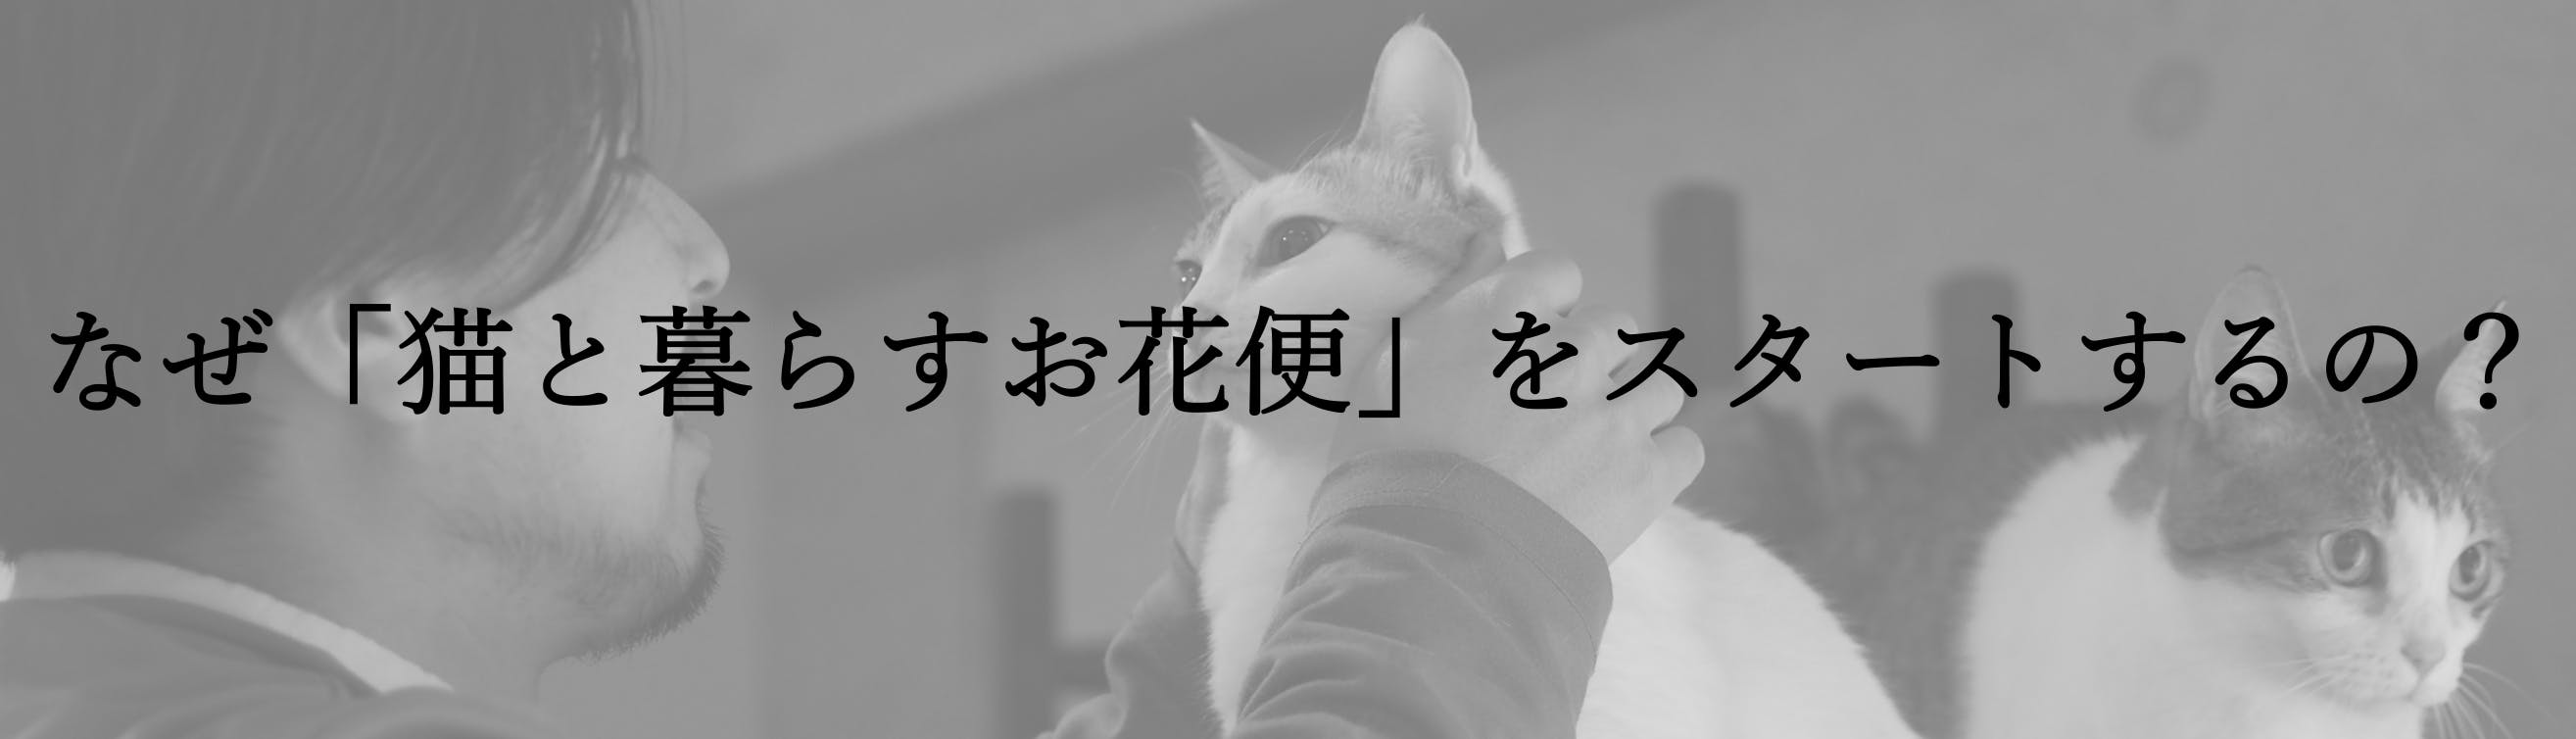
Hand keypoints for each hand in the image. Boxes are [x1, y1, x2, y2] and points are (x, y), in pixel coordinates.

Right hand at [1335, 250, 1703, 559]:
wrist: (1427, 560)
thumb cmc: (1390, 459)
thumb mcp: (1392, 362)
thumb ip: (1449, 291)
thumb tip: (1489, 235)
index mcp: (1505, 311)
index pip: (1558, 274)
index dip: (1543, 311)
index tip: (1520, 350)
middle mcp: (1570, 349)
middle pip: (1612, 328)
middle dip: (1588, 362)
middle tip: (1547, 413)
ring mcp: (1614, 411)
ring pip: (1657, 383)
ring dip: (1630, 409)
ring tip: (1585, 455)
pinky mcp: (1646, 473)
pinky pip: (1684, 447)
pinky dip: (1660, 462)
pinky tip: (1618, 484)